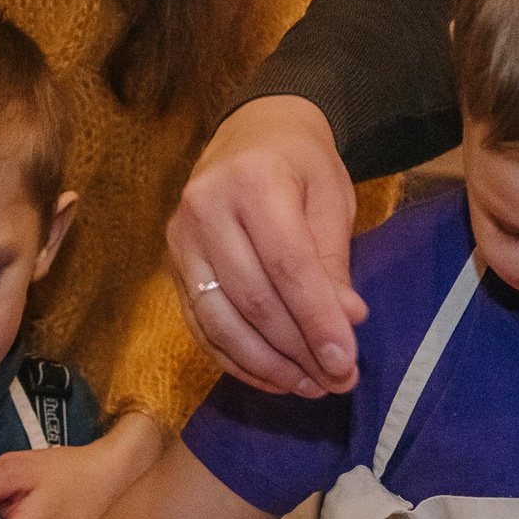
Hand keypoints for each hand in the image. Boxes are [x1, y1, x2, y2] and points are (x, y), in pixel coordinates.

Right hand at [169, 97, 367, 398]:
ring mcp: (180, 239)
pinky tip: (272, 376)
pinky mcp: (172, 265)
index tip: (345, 362)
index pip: (288, 266)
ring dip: (267, 364)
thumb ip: (332, 261)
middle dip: (297, 350)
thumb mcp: (331, 199)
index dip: (317, 320)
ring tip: (309, 386)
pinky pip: (201, 326)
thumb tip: (347, 321)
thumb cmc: (300, 165)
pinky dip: (236, 360)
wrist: (251, 133)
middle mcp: (205, 208)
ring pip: (221, 321)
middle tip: (337, 382)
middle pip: (253, 299)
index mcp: (253, 181)